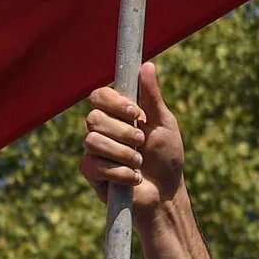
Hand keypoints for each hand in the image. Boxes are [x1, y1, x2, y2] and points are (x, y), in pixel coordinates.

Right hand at [80, 61, 183, 213]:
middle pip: (93, 118)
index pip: (98, 96)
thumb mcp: (164, 123)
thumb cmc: (167, 156)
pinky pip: (93, 165)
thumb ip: (152, 96)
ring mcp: (95, 151)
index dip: (113, 102)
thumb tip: (147, 65)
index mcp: (117, 114)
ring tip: (140, 163)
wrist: (166, 193)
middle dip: (123, 132)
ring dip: (123, 153)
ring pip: (92, 141)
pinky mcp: (92, 173)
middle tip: (142, 141)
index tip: (136, 113)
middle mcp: (102, 129)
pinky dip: (119, 172)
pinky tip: (133, 178)